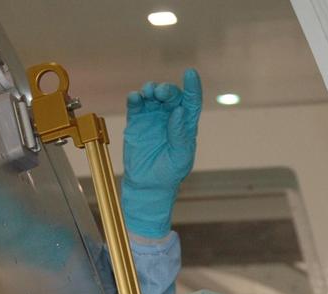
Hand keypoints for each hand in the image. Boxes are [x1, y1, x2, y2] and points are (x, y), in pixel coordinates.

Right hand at [121, 68, 202, 236]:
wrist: (148, 185)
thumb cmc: (169, 173)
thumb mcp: (180, 156)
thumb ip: (179, 134)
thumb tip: (179, 111)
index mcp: (186, 124)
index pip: (191, 101)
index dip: (192, 87)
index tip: (190, 73)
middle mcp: (170, 117)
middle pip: (171, 96)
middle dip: (166, 90)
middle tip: (160, 93)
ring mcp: (152, 117)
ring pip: (152, 96)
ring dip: (151, 89)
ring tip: (148, 93)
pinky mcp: (136, 122)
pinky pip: (136, 105)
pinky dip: (135, 98)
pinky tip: (135, 97)